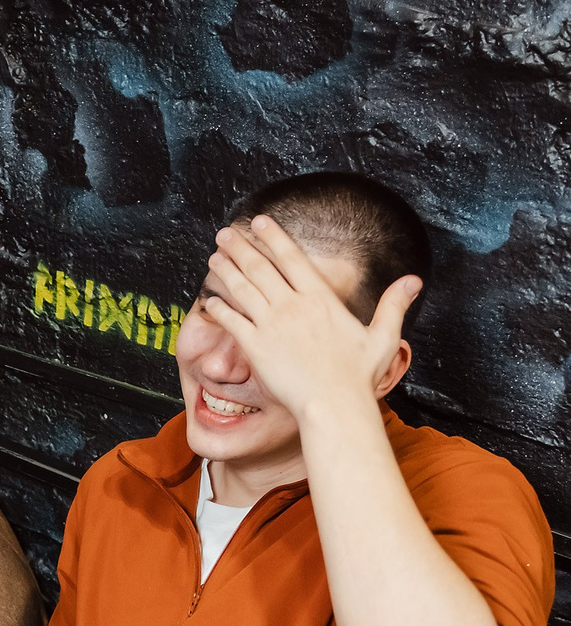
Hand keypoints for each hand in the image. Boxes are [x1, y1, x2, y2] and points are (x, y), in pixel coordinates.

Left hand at [205, 217, 420, 420]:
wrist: (333, 404)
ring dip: (226, 269)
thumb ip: (393, 305)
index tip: (259, 221)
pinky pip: (232, 321)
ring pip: (242, 289)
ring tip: (214, 255)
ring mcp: (272, 325)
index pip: (292, 258)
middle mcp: (293, 306)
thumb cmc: (358, 376)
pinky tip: (210, 299)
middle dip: (241, 247)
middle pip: (261, 267)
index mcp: (321, 299)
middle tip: (225, 233)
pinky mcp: (255, 347)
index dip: (274, 237)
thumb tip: (414, 280)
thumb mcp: (383, 336)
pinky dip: (219, 308)